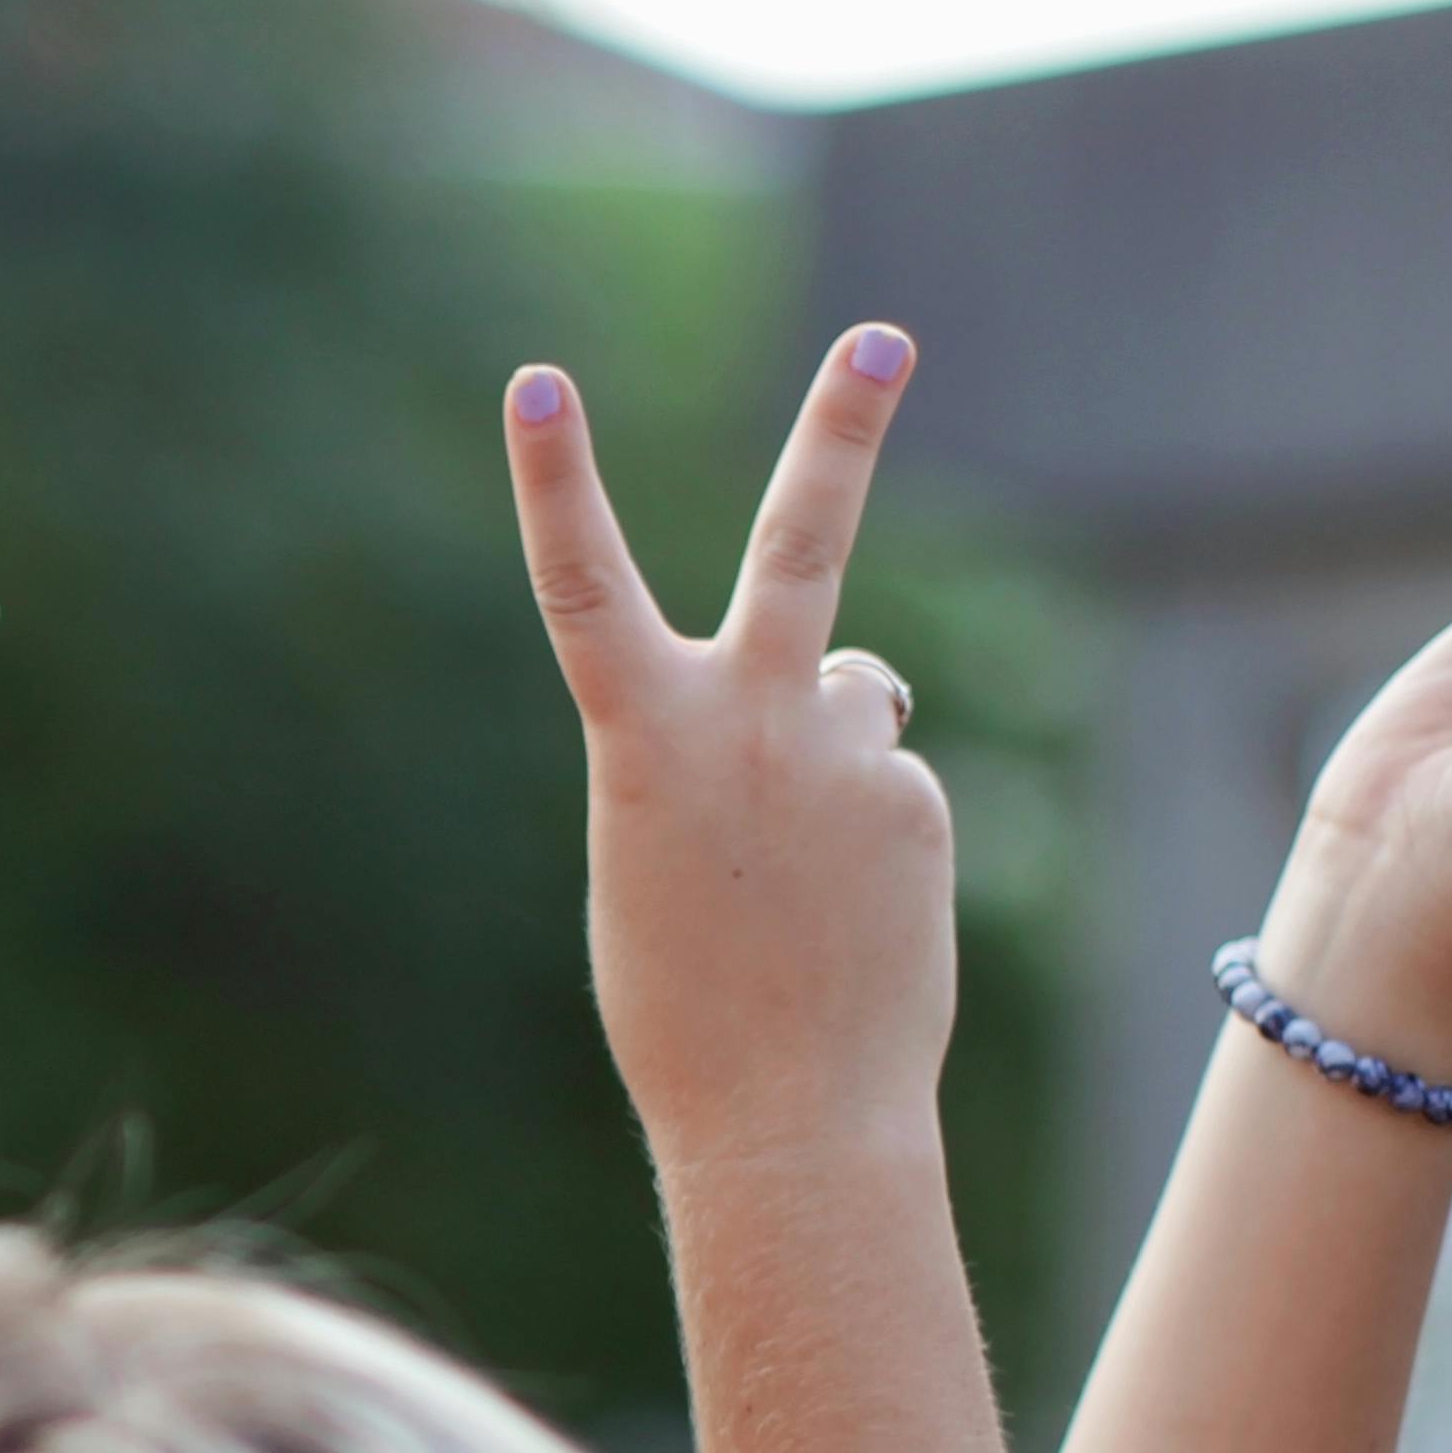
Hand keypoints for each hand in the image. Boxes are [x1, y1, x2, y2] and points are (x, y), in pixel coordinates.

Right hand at [506, 325, 955, 1163]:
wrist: (790, 1117)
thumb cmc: (687, 1006)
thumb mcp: (657, 856)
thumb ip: (714, 750)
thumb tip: (830, 694)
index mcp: (641, 737)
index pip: (580, 585)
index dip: (551, 481)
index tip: (535, 382)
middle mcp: (748, 719)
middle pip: (800, 538)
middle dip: (843, 425)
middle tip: (883, 335)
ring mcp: (846, 752)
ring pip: (851, 696)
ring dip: (834, 751)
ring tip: (803, 876)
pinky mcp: (916, 797)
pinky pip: (886, 780)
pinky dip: (869, 835)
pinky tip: (850, 916)